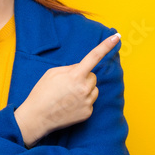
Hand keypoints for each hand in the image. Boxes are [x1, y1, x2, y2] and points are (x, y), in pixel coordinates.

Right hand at [14, 32, 119, 147]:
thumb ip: (70, 68)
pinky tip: (70, 105)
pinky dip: (83, 102)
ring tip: (69, 96)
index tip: (116, 37)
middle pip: (93, 76)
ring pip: (94, 89)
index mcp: (75, 75)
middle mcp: (84, 88)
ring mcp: (87, 102)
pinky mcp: (87, 113)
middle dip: (84, 78)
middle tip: (68, 85)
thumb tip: (82, 69)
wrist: (37, 117)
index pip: (94, 57)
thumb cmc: (42, 93)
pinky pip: (90, 101)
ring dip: (85, 90)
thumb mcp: (53, 73)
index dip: (106, 46)